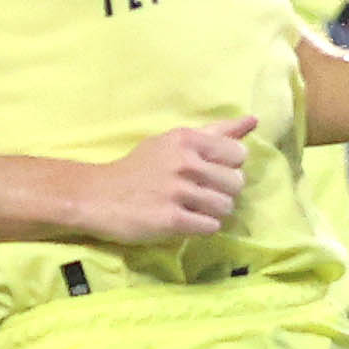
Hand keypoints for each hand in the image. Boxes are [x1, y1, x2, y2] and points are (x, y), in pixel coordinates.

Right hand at [63, 117, 248, 244]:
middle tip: (199, 193)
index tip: (208, 171)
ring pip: (226, 207)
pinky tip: (184, 220)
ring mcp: (176, 191)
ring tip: (191, 207)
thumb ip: (216, 132)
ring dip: (213, 211)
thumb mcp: (173, 141)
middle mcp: (183, 162)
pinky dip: (202, 227)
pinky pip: (210, 226)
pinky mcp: (170, 219)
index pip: (239, 154)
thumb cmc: (140, 168)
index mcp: (186, 139)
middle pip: (237, 183)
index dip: (228, 166)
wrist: (95, 195)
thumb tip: (253, 120)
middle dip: (223, 191)